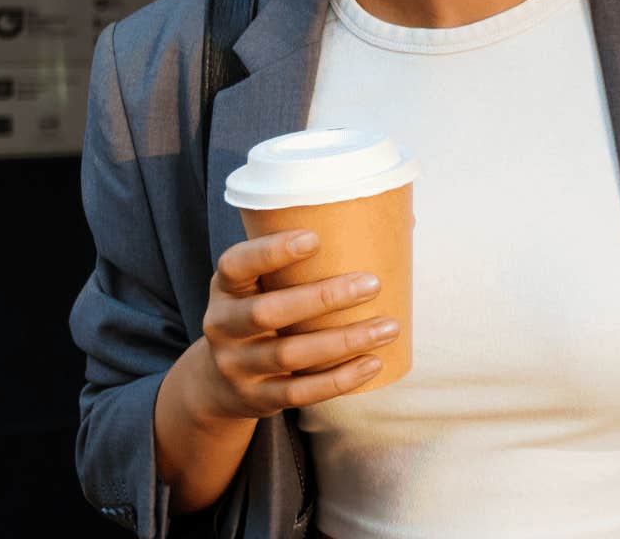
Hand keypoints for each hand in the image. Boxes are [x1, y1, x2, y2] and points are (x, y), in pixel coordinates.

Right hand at [191, 230, 396, 423]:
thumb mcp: (263, 285)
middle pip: (268, 312)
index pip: (237, 264)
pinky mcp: (257, 398)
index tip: (315, 238)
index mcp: (226, 287)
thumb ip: (309, 260)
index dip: (272, 251)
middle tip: (373, 283)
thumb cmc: (261, 312)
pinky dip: (339, 379)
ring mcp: (236, 366)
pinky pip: (300, 392)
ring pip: (291, 355)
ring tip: (389, 327)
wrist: (218, 383)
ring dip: (344, 341)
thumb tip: (401, 221)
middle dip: (324, 297)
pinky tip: (372, 363)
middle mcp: (222, 326)